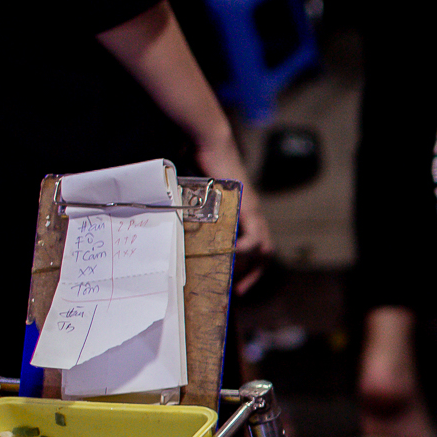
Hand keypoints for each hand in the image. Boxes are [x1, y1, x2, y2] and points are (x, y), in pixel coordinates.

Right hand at [196, 134, 274, 294]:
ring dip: (250, 267)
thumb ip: (193, 212)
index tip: (235, 284)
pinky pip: (253, 237)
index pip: (256, 245)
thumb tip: (171, 228)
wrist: (209, 144)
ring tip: (234, 281)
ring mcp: (253, 210)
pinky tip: (232, 257)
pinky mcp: (248, 206)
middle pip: (264, 251)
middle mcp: (253, 213)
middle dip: (252, 275)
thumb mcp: (197, 196)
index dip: (248, 266)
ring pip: (263, 247)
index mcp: (243, 213)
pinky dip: (245, 250)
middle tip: (237, 292)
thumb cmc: (200, 163)